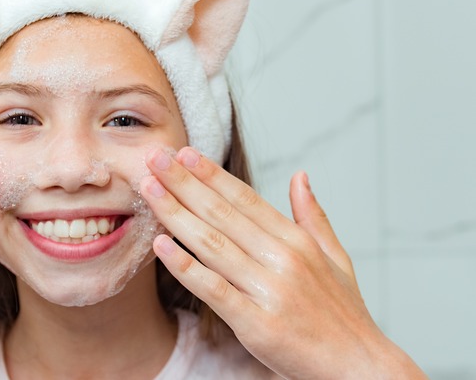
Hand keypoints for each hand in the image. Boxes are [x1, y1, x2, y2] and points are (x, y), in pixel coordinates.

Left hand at [140, 147, 424, 379]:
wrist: (360, 367)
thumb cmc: (343, 314)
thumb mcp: (336, 258)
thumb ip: (313, 216)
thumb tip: (300, 176)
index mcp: (297, 241)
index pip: (245, 198)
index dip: (211, 174)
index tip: (184, 152)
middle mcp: (282, 259)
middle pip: (222, 213)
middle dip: (184, 182)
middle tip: (154, 158)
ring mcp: (268, 291)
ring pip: (212, 244)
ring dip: (176, 214)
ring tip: (149, 190)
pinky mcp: (256, 324)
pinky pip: (213, 289)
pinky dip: (185, 266)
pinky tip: (161, 245)